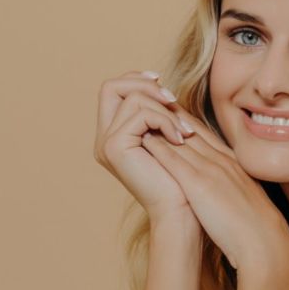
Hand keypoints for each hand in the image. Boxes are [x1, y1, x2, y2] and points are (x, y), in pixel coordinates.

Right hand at [93, 70, 196, 223]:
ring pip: (133, 99)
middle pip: (111, 86)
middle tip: (173, 100)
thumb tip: (158, 82)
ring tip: (184, 132)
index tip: (163, 84)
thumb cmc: (181, 178)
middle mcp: (104, 138)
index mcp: (114, 134)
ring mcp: (106, 143)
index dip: (136, 79)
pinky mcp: (114, 147)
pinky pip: (140, 114)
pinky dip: (166, 121)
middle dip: (146, 85)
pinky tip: (180, 139)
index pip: (113, 89)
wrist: (181, 209)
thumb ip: (159, 112)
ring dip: (165, 110)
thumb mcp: (169, 136)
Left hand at [140, 113, 288, 272]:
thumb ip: (233, 188)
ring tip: (139, 114)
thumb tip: (221, 190)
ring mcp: (211, 170)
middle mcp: (222, 161)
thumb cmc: (256, 228)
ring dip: (160, 125)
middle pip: (191, 130)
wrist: (264, 241)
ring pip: (181, 139)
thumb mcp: (245, 199)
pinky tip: (143, 138)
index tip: (169, 113)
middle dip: (170, 114)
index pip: (204, 135)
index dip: (185, 121)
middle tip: (150, 103)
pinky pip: (176, 160)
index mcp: (232, 164)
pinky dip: (159, 146)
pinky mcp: (200, 184)